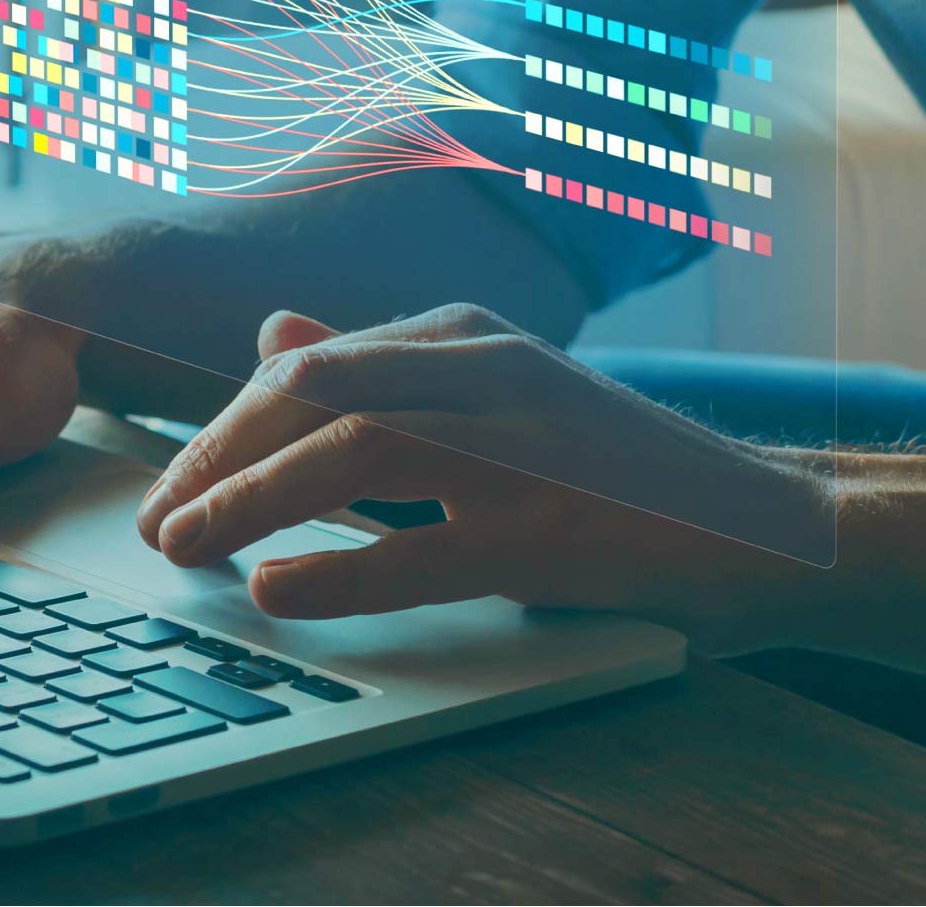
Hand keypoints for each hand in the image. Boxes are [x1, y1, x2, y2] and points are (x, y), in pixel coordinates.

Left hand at [134, 304, 827, 651]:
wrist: (769, 527)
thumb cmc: (614, 470)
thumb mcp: (490, 397)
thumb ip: (382, 369)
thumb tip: (273, 333)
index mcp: (464, 336)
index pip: (305, 367)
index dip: (220, 428)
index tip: (168, 487)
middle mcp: (490, 369)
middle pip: (313, 393)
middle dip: (215, 457)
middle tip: (156, 523)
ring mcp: (529, 444)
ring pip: (356, 451)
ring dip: (252, 499)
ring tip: (184, 548)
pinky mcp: (561, 529)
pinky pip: (429, 549)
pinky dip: (344, 571)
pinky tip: (279, 591)